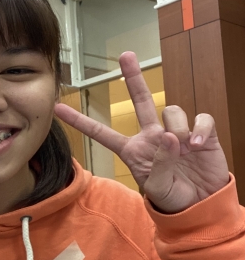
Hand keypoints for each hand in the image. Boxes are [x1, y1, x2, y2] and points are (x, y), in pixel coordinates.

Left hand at [55, 52, 229, 212]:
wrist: (200, 204)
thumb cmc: (172, 197)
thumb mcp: (158, 189)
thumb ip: (160, 165)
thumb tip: (169, 137)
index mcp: (132, 150)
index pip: (102, 133)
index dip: (81, 122)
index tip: (58, 108)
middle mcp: (151, 136)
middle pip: (140, 100)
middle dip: (133, 77)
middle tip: (126, 55)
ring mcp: (176, 132)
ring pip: (171, 111)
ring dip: (177, 128)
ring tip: (185, 152)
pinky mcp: (200, 132)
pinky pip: (201, 118)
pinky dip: (201, 128)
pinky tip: (198, 144)